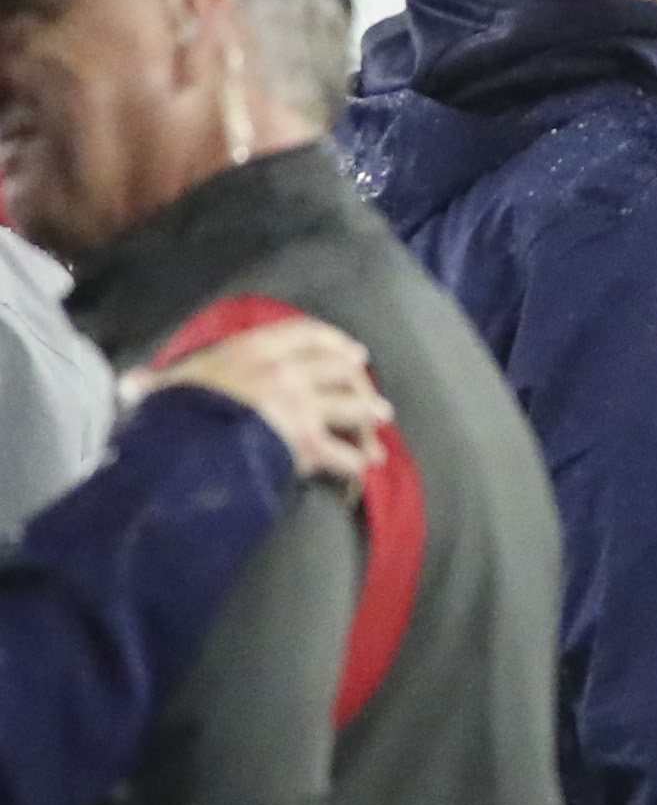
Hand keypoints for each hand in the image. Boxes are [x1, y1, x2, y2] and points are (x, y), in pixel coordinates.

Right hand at [123, 319, 392, 488]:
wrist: (184, 446)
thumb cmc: (171, 415)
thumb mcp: (166, 390)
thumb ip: (156, 385)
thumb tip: (128, 385)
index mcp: (252, 351)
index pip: (304, 333)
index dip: (332, 340)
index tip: (351, 349)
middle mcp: (285, 372)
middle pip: (338, 368)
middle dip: (360, 380)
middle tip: (373, 390)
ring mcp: (301, 406)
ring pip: (350, 406)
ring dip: (368, 418)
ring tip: (380, 428)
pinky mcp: (307, 442)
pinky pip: (343, 453)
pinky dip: (356, 463)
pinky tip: (362, 471)